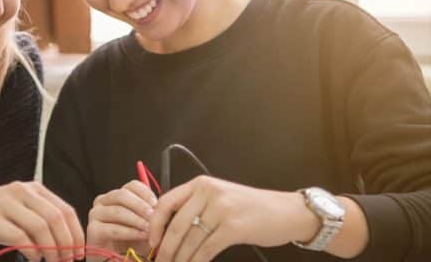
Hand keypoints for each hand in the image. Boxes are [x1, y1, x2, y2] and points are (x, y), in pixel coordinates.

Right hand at [0, 181, 84, 261]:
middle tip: (68, 260)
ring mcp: (4, 203)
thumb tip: (69, 244)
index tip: (80, 251)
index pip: (64, 209)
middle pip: (55, 218)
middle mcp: (21, 191)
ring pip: (40, 226)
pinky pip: (19, 236)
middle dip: (66, 243)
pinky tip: (34, 259)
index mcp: (33, 188)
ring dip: (51, 249)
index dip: (75, 233)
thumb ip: (41, 219)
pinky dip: (31, 250)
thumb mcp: (20, 210)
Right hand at [86, 180, 157, 261]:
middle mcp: (103, 201)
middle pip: (122, 195)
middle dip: (141, 206)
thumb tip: (165, 207)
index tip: (157, 204)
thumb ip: (152, 214)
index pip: (132, 185)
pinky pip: (112, 228)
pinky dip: (129, 232)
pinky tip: (141, 235)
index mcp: (116, 196)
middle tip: (154, 216)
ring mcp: (96, 214)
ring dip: (136, 220)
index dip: (145, 193)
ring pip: (117, 211)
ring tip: (150, 229)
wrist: (118, 260)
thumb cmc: (133, 241)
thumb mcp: (146, 225)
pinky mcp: (93, 230)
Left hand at [148, 175, 319, 261]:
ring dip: (180, 258)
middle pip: (176, 225)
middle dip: (165, 248)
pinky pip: (207, 249)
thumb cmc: (250, 208)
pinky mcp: (234, 227)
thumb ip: (195, 208)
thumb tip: (167, 232)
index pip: (166, 202)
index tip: (151, 242)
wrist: (286, 212)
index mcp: (200, 184)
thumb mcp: (218, 198)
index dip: (155, 225)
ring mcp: (221, 209)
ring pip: (190, 240)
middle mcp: (208, 192)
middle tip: (160, 261)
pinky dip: (197, 261)